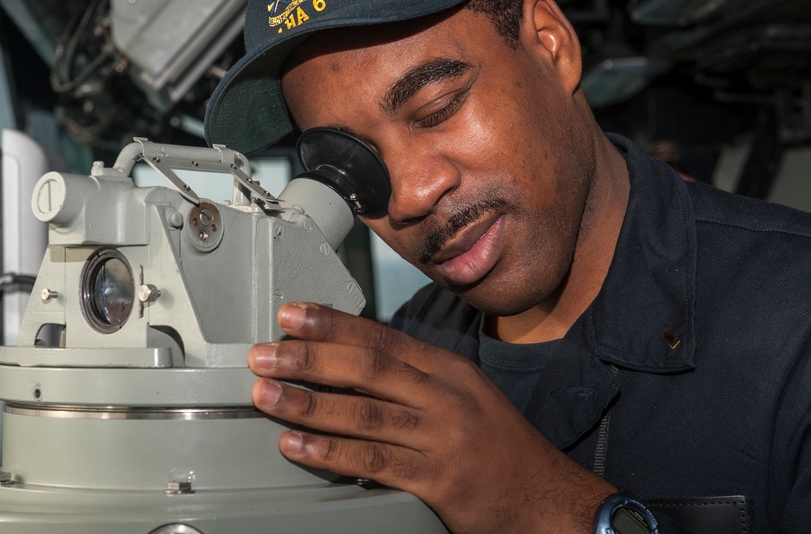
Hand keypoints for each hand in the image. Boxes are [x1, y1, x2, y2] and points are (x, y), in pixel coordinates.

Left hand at [248, 302, 615, 533]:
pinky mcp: (437, 481)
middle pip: (368, 368)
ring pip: (365, 412)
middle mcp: (443, 396)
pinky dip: (330, 452)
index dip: (332, 323)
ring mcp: (441, 438)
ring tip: (267, 394)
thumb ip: (412, 376)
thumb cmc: (497, 445)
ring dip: (308, 402)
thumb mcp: (462, 394)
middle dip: (309, 357)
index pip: (381, 337)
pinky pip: (374, 462)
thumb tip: (348, 360)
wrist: (545, 497)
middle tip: (264, 353)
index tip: (292, 313)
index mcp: (446, 369)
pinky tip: (297, 446)